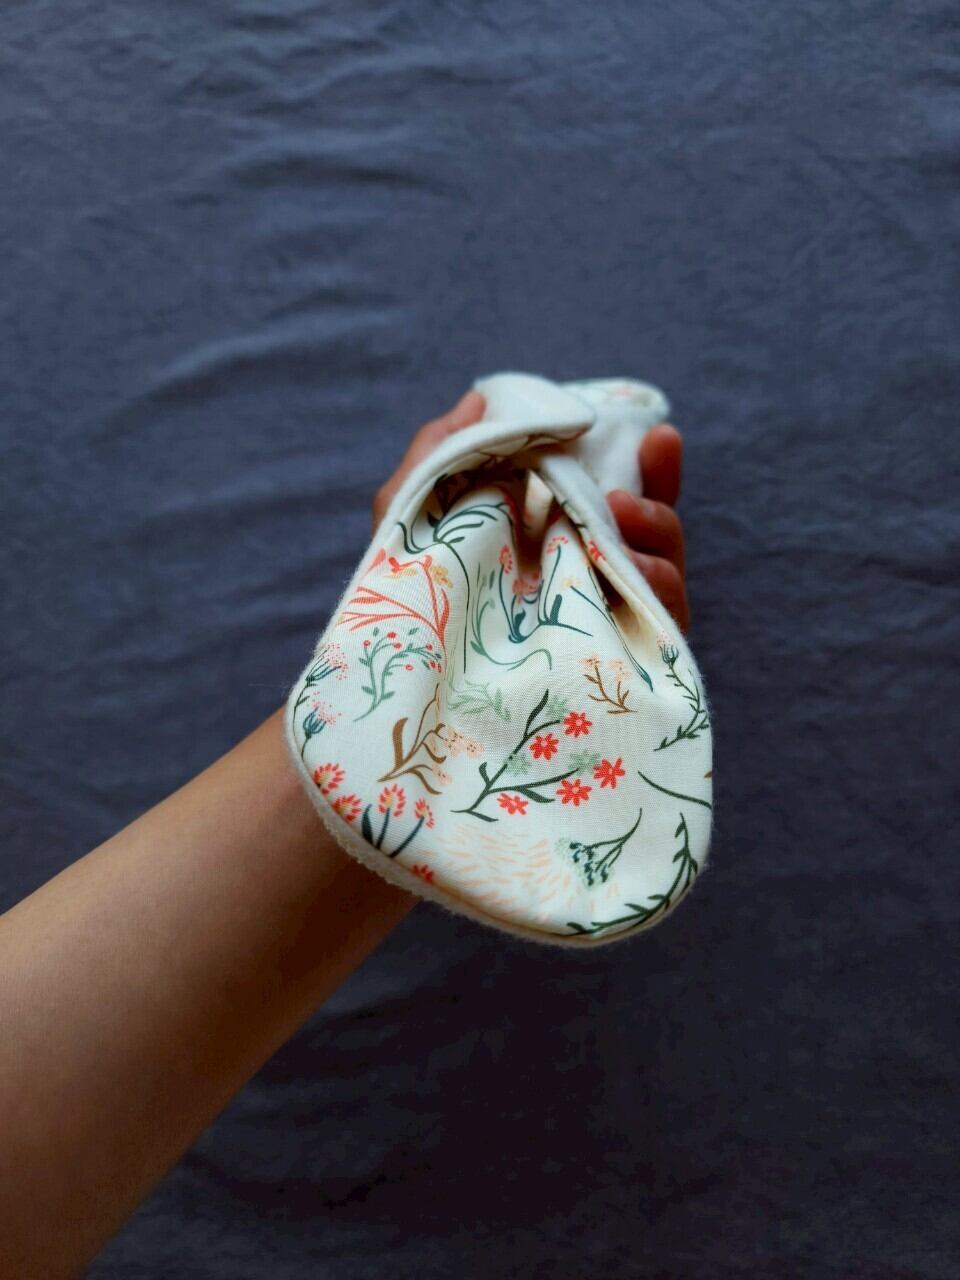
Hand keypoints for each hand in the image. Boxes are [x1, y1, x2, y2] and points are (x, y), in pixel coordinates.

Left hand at [373, 389, 690, 632]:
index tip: (656, 435)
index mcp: (562, 536)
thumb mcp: (412, 511)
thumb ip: (441, 449)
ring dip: (655, 532)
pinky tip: (630, 569)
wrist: (402, 677)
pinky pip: (660, 620)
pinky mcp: (618, 659)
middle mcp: (595, 574)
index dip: (651, 464)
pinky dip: (655, 587)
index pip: (625, 493)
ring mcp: (609, 617)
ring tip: (619, 513)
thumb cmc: (407, 591)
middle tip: (631, 474)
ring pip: (665, 567)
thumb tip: (482, 397)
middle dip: (660, 492)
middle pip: (658, 527)